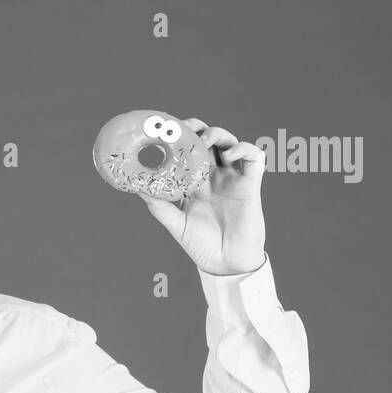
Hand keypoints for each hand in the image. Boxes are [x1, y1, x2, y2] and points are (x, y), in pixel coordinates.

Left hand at [137, 118, 266, 275]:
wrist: (225, 264)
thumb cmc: (201, 245)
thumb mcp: (176, 224)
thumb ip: (159, 206)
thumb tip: (137, 188)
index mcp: (195, 182)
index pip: (188, 151)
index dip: (180, 137)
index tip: (165, 129)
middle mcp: (214, 176)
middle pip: (209, 140)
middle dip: (198, 128)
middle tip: (185, 128)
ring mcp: (233, 179)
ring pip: (230, 143)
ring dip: (218, 134)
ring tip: (204, 140)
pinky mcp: (251, 185)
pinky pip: (255, 158)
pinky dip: (244, 149)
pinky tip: (229, 155)